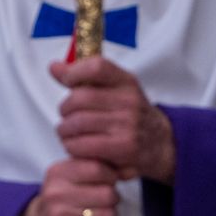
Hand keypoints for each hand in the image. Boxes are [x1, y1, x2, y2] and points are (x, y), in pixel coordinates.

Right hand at [16, 159, 119, 215]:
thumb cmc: (60, 199)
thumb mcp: (66, 176)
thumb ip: (90, 166)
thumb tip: (126, 169)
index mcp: (57, 174)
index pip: (97, 168)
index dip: (111, 175)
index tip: (109, 180)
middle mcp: (57, 194)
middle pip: (108, 193)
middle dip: (113, 198)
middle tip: (104, 200)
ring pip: (110, 215)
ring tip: (98, 214)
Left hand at [51, 56, 176, 183]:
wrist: (161, 144)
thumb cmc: (130, 114)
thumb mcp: (115, 89)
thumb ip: (84, 77)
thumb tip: (54, 67)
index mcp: (126, 82)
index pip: (96, 67)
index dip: (74, 72)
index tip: (67, 81)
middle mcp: (129, 101)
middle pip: (79, 98)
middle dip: (64, 109)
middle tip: (66, 116)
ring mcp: (128, 125)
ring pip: (77, 123)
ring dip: (65, 130)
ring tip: (68, 133)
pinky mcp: (124, 148)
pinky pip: (83, 145)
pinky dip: (72, 146)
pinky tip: (76, 146)